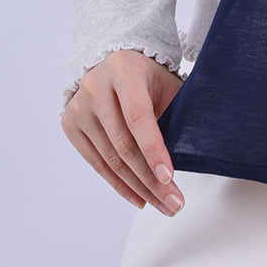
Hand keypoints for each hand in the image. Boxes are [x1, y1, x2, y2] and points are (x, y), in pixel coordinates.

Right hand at [61, 50, 185, 214]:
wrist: (114, 62)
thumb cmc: (147, 76)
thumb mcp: (166, 83)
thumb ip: (177, 110)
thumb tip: (197, 151)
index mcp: (124, 70)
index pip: (138, 117)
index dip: (153, 150)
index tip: (168, 177)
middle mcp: (95, 86)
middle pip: (124, 144)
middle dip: (151, 180)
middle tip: (173, 202)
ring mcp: (79, 106)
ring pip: (110, 159)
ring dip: (138, 188)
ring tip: (161, 204)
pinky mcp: (70, 124)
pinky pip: (97, 163)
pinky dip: (119, 184)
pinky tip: (139, 197)